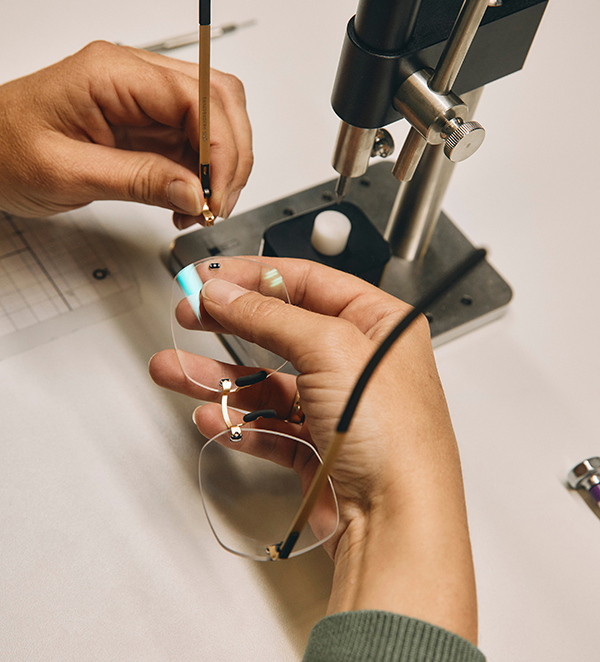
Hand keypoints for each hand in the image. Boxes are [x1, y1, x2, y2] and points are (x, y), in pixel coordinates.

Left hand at [0, 41, 252, 226]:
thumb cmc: (3, 150)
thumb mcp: (67, 173)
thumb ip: (138, 180)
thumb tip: (196, 190)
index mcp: (112, 73)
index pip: (196, 96)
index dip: (220, 146)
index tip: (218, 192)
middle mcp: (134, 77)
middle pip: (219, 98)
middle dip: (231, 154)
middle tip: (220, 202)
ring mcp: (142, 98)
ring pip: (214, 120)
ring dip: (221, 166)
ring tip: (204, 206)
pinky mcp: (145, 123)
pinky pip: (192, 142)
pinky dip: (202, 174)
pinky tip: (189, 201)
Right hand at [149, 258, 477, 643]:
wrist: (397, 522)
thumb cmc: (396, 437)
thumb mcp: (331, 348)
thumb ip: (270, 316)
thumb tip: (227, 293)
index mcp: (379, 324)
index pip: (308, 282)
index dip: (255, 276)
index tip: (212, 278)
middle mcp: (359, 362)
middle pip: (280, 328)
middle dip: (230, 322)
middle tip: (189, 314)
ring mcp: (336, 406)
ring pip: (266, 381)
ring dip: (218, 376)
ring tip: (175, 370)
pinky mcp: (318, 446)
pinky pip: (267, 425)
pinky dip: (237, 420)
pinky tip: (213, 415)